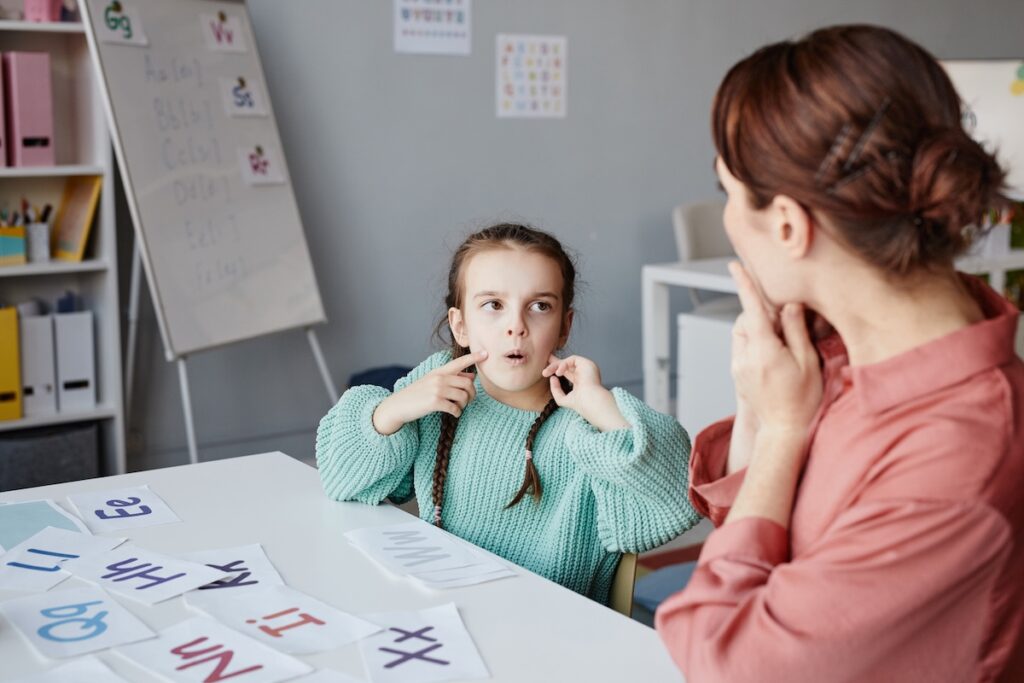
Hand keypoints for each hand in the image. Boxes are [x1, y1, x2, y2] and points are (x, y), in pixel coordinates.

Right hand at [372, 350, 486, 434]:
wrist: (397, 405)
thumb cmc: (417, 394)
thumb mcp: (432, 382)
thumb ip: (451, 378)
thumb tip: (472, 377)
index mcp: (439, 371)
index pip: (459, 362)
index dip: (473, 358)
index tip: (486, 353)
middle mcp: (439, 378)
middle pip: (467, 384)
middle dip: (471, 394)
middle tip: (468, 401)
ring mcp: (436, 389)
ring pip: (463, 396)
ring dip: (464, 405)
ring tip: (458, 408)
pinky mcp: (434, 402)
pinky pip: (455, 408)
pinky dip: (457, 412)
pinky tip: (454, 413)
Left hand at [542, 354, 628, 431]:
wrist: (591, 402)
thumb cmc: (580, 404)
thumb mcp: (563, 399)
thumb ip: (556, 390)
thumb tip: (552, 378)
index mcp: (581, 381)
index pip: (568, 372)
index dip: (557, 369)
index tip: (546, 370)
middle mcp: (585, 373)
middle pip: (568, 364)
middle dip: (554, 363)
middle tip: (544, 363)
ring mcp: (586, 368)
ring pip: (568, 361)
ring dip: (555, 365)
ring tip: (546, 372)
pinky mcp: (587, 363)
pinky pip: (572, 359)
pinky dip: (563, 364)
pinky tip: (558, 373)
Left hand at [729, 261, 821, 443]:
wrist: (783, 431)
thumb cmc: (802, 400)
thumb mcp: (807, 362)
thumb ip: (796, 331)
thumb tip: (789, 305)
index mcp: (764, 352)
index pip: (752, 310)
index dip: (744, 285)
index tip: (735, 266)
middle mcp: (745, 357)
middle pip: (747, 320)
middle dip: (762, 313)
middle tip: (786, 323)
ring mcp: (738, 366)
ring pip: (743, 333)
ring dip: (759, 328)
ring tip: (783, 343)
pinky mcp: (737, 373)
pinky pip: (743, 346)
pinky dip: (756, 341)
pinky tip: (775, 354)